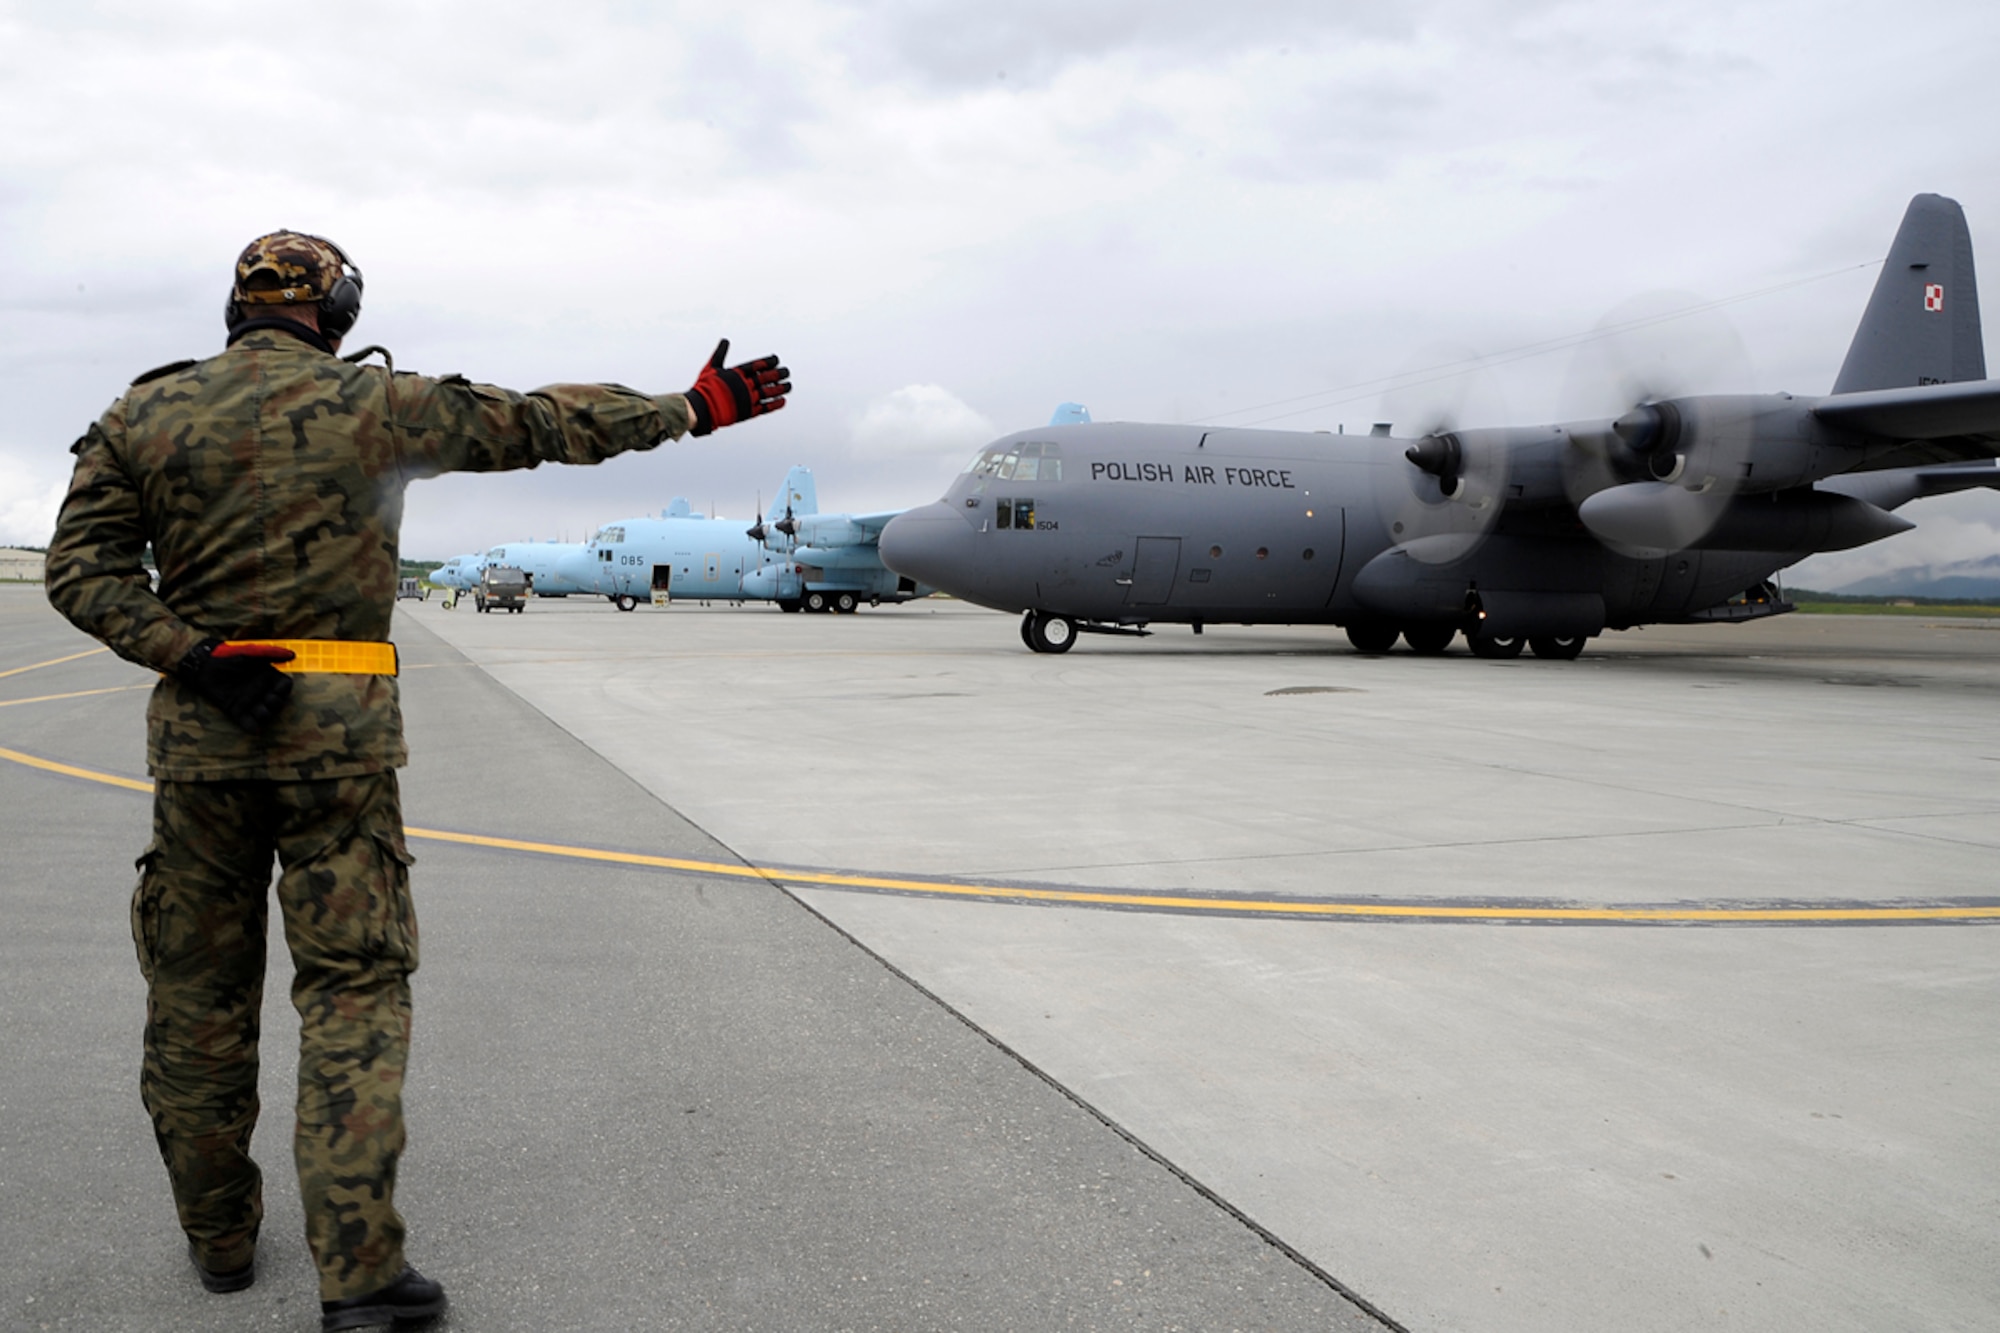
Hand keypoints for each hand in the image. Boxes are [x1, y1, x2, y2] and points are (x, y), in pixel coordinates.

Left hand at [178, 639, 295, 731]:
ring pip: (265, 715)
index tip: (277, 690)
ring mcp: (249, 702)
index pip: (285, 688)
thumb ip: (270, 653)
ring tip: (257, 709)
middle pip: (278, 704)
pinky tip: (254, 727)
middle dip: (276, 704)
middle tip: (267, 699)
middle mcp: (261, 691)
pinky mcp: (236, 711)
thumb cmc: (229, 656)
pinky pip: (248, 723)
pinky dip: (252, 727)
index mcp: (268, 677)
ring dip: (264, 715)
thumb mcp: (251, 653)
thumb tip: (293, 654)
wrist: (204, 666)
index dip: (283, 692)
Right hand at [684, 338, 789, 435]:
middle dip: (779, 374)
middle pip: (767, 377)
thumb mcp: (711, 367)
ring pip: (769, 392)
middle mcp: (744, 385)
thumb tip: (725, 340)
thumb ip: (720, 354)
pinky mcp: (748, 412)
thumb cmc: (704, 387)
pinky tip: (783, 400)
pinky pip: (765, 407)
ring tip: (789, 385)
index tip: (777, 360)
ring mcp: (747, 398)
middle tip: (787, 372)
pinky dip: (775, 404)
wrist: (700, 408)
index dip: (769, 362)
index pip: (758, 365)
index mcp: (737, 373)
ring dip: (780, 388)